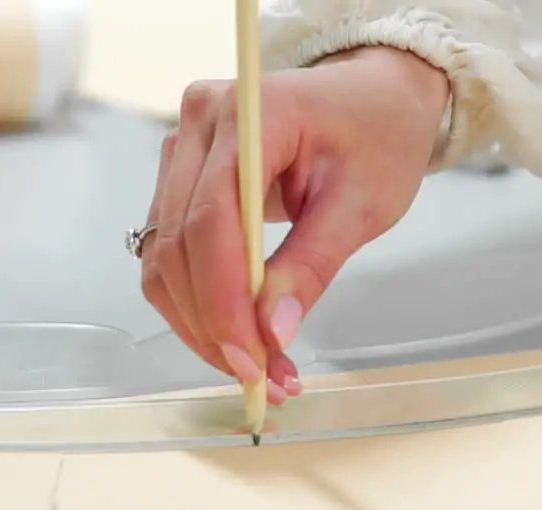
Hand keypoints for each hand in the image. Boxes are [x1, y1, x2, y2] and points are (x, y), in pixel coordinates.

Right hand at [140, 47, 449, 402]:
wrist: (373, 98)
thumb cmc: (377, 135)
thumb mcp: (364, 203)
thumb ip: (314, 264)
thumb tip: (272, 332)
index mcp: (251, 113)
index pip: (211, 220)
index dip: (224, 300)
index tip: (252, 359)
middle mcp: (201, 124)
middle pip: (178, 245)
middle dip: (214, 325)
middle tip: (262, 379)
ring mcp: (184, 148)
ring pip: (164, 257)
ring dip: (202, 324)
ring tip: (258, 367)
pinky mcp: (181, 177)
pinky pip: (172, 252)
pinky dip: (200, 303)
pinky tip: (239, 336)